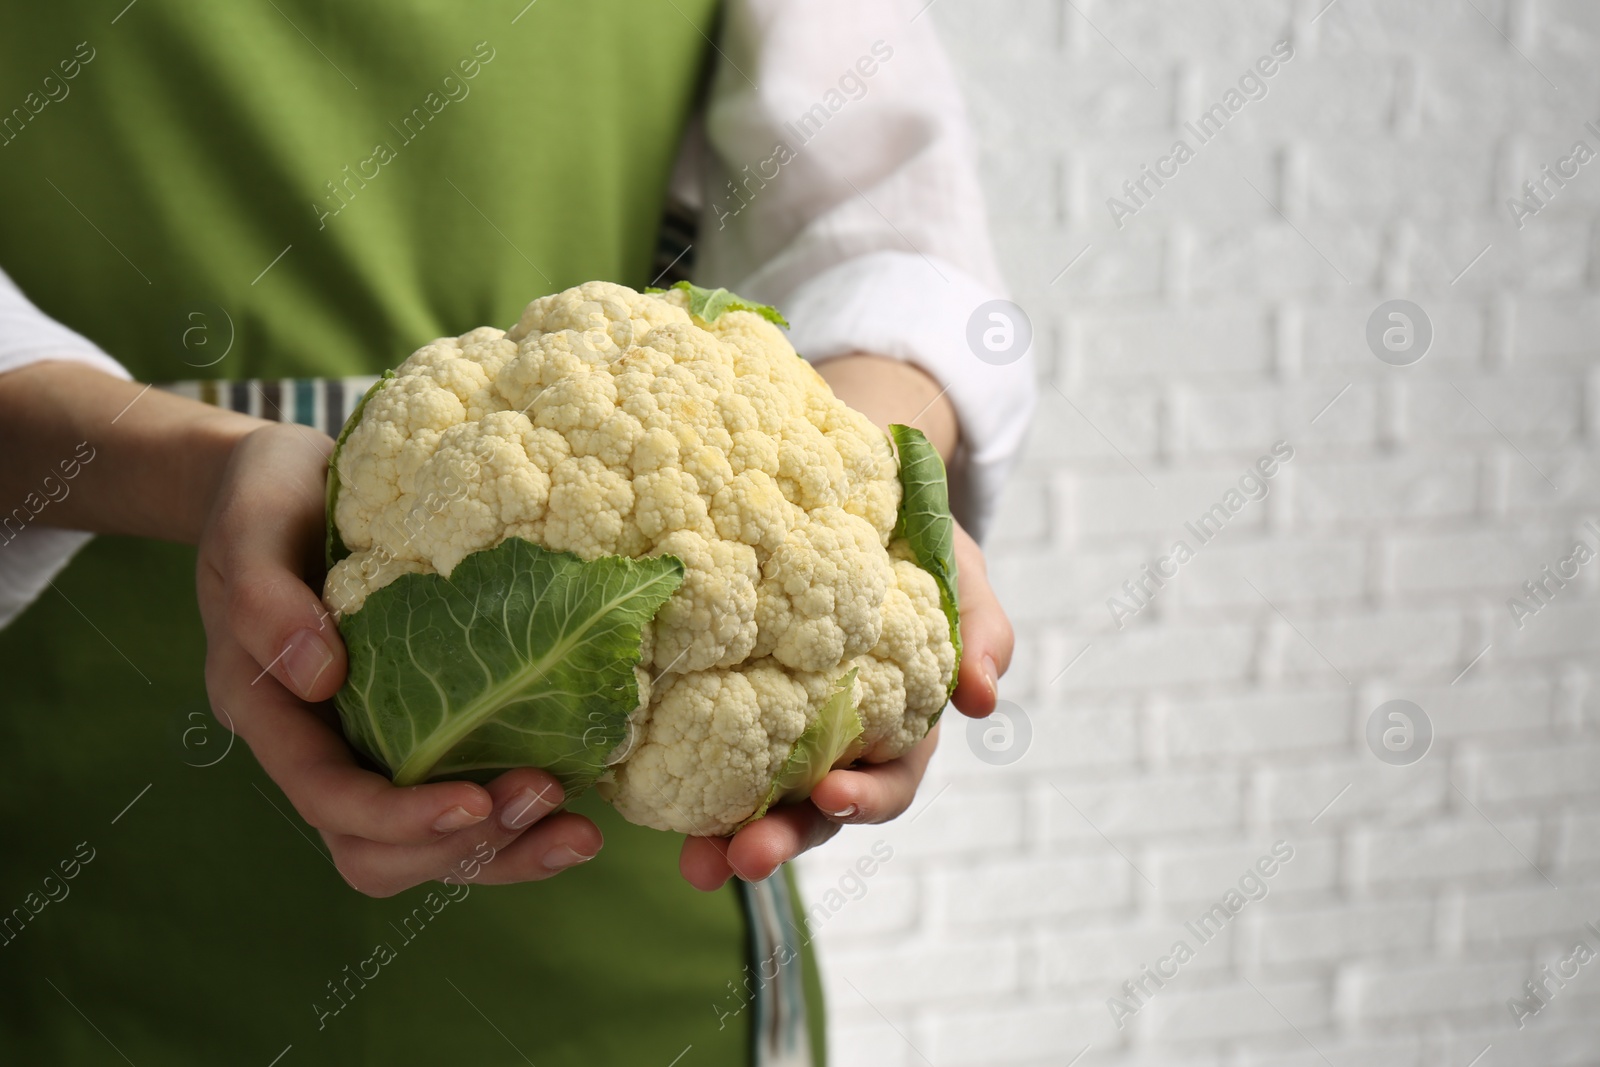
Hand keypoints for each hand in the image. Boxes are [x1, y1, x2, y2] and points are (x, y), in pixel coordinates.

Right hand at [195, 423, 602, 896]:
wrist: (294, 481)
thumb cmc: (267, 500)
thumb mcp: (250, 526)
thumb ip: (262, 598)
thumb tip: (320, 677)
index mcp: (273, 712)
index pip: (328, 798)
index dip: (397, 818)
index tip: (472, 803)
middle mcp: (324, 748)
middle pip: (379, 852)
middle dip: (461, 847)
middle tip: (542, 798)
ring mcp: (378, 746)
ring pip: (431, 848)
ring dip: (506, 852)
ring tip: (578, 832)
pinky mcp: (431, 729)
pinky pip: (471, 798)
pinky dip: (523, 822)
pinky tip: (582, 807)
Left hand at [678, 519, 1013, 890]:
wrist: (854, 506)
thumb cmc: (914, 544)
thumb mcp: (957, 572)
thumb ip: (980, 628)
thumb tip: (983, 697)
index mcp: (897, 725)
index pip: (888, 782)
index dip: (863, 798)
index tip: (829, 794)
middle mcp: (838, 743)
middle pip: (814, 812)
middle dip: (784, 840)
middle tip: (745, 858)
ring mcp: (781, 734)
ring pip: (758, 803)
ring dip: (728, 842)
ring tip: (697, 866)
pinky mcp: (729, 709)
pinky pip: (707, 757)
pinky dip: (683, 787)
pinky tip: (645, 798)